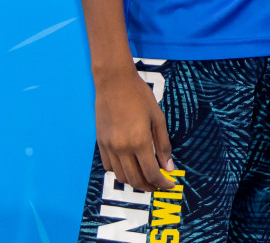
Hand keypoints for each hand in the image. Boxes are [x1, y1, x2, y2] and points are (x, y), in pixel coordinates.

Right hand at [95, 64, 175, 192]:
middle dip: (149, 186)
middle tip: (159, 184)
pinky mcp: (100, 143)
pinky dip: (120, 172)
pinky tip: (129, 165)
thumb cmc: (139, 96)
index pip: (152, 173)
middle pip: (135, 180)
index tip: (170, 185)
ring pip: (121, 176)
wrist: (114, 82)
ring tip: (146, 177)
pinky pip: (109, 166)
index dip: (162, 183)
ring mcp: (109, 147)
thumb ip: (163, 144)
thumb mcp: (158, 118)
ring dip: (134, 181)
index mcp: (139, 142)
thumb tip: (169, 166)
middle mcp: (122, 148)